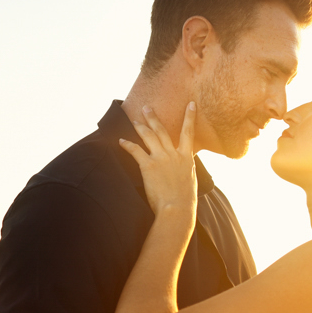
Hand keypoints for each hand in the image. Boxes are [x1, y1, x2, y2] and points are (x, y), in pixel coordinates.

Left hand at [119, 103, 197, 217]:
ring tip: (134, 119)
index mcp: (186, 158)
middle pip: (162, 131)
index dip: (190, 117)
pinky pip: (135, 151)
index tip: (190, 104)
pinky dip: (127, 144)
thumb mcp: (190, 182)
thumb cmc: (185, 201)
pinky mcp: (148, 166)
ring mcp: (161, 159)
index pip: (188, 133)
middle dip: (153, 118)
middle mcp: (173, 155)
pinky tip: (121, 141)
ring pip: (149, 137)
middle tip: (147, 108)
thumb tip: (184, 171)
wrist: (177, 208)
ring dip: (140, 126)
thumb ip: (186, 172)